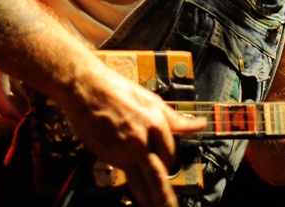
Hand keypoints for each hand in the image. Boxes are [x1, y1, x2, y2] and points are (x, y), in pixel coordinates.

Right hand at [56, 63, 205, 206]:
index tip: (167, 163)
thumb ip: (175, 119)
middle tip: (170, 204)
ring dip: (151, 197)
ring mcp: (125, 150)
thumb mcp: (151, 100)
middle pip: (160, 172)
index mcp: (157, 123)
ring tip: (159, 206)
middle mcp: (143, 139)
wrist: (86, 89)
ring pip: (143, 180)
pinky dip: (135, 188)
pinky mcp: (109, 156)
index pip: (170, 152)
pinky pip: (126, 176)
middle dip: (165, 191)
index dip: (169, 159)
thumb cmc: (117, 90)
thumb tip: (198, 125)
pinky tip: (140, 198)